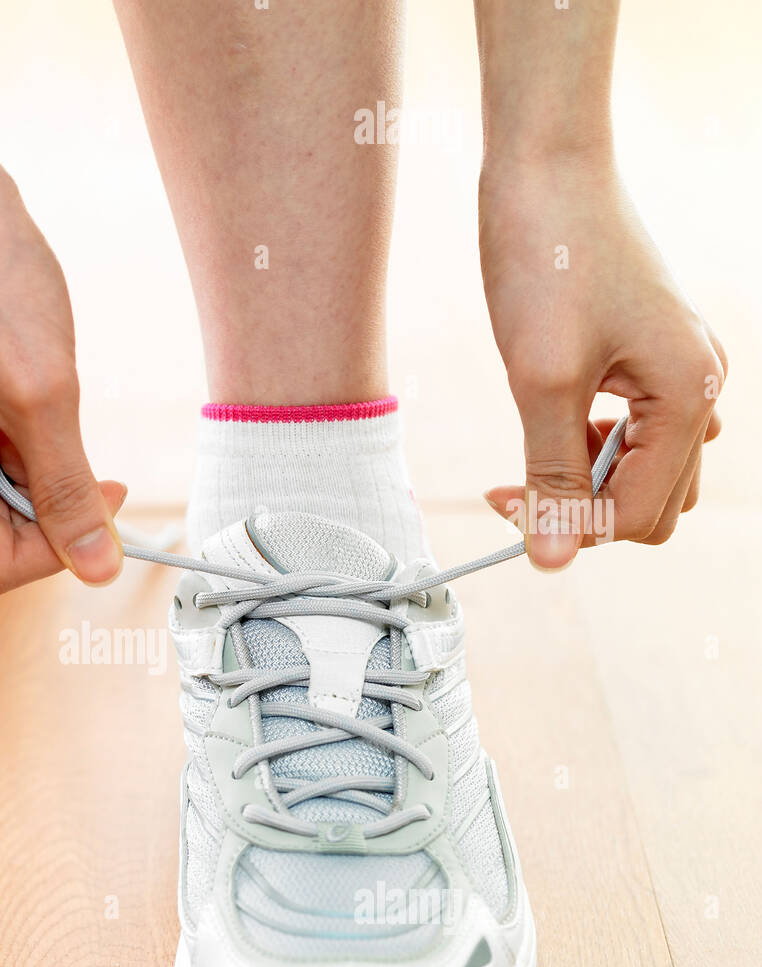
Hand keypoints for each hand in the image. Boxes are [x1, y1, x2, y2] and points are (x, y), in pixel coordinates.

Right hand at [0, 168, 124, 592]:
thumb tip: (100, 569)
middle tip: (82, 437)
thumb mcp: (43, 394)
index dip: (60, 548)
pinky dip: (18, 435)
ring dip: (35, 462)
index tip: (108, 495)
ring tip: (42, 391)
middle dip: (47, 500)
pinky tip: (24, 383)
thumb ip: (69, 490)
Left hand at [478, 155, 724, 569]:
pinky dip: (592, 446)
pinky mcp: (653, 356)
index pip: (637, 516)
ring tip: (531, 444)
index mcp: (689, 398)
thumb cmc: (547, 261)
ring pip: (645, 473)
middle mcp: (701, 388)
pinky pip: (636, 433)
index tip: (504, 503)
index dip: (569, 527)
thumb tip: (552, 560)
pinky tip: (553, 420)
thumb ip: (550, 476)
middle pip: (651, 505)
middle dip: (583, 509)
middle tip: (512, 484)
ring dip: (586, 480)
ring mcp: (682, 370)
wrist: (546, 167)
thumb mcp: (541, 381)